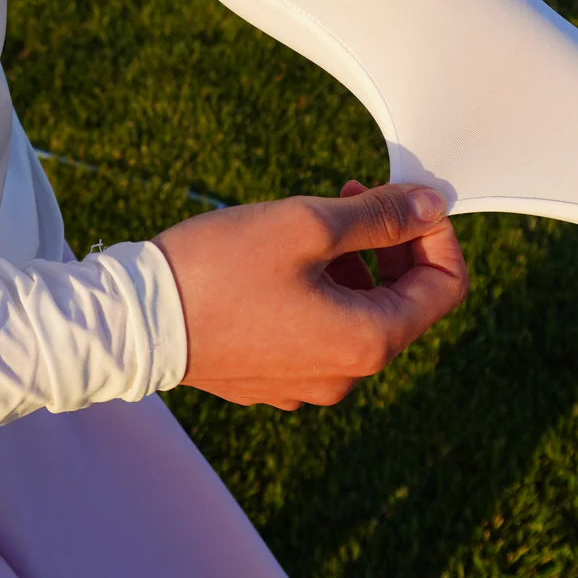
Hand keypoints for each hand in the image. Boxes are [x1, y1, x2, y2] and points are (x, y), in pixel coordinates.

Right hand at [153, 181, 467, 408]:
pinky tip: (279, 261)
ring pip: (356, 315)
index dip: (437, 235)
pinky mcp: (271, 380)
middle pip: (401, 303)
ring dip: (351, 264)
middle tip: (351, 194)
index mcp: (368, 342)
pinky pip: (317, 332)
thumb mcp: (308, 225)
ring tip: (308, 222)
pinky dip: (318, 292)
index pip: (444, 288)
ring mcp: (306, 384)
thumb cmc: (220, 268)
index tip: (406, 198)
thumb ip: (380, 216)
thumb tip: (431, 207)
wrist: (133, 322)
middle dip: (388, 243)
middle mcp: (345, 376)